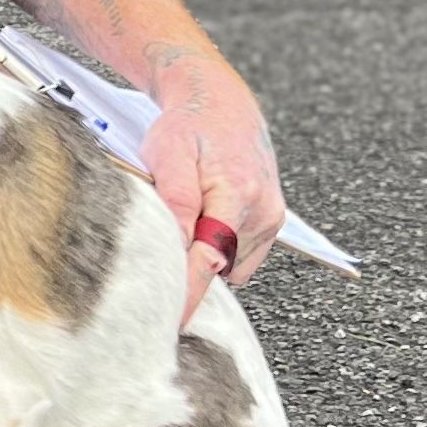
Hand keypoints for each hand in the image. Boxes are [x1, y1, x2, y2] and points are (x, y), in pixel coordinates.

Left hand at [141, 62, 285, 324]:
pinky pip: (240, 256)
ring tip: (185, 220)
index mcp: (238, 194)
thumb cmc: (188, 126)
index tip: (172, 324)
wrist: (221, 102)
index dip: (189, 295)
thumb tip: (176, 249)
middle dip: (190, 274)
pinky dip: (219, 251)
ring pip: (231, 265)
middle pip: (221, 267)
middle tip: (155, 265)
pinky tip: (203, 223)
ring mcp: (271, 218)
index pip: (209, 260)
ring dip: (205, 258)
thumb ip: (175, 202)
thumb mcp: (168, 154)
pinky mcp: (271, 223)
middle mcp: (263, 211)